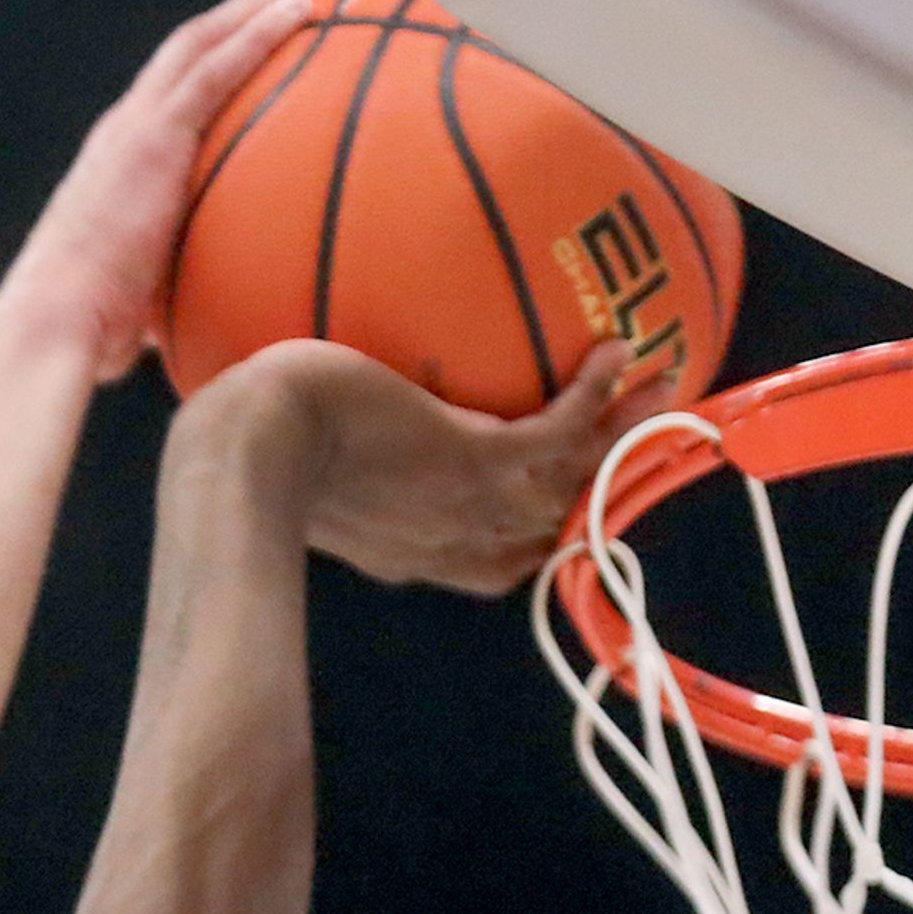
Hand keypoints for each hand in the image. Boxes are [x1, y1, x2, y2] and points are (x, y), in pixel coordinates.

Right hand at [0, 0, 336, 384]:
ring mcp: (136, 127)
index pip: (176, 95)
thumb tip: (216, 330)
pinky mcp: (152, 137)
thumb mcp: (147, 307)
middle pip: (194, 48)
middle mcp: (125, 129)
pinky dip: (259, 32)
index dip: (220, 59)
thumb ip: (181, 297)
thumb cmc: (91, 336)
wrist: (53, 326)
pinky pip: (216, 69)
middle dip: (247, 8)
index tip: (263, 39)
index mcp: (122, 163)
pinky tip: (303, 8)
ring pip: (207, 40)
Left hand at [229, 338, 673, 594]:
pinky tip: (622, 350)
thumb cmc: (244, 447)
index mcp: (414, 551)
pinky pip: (560, 432)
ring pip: (575, 480)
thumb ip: (315, 455)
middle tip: (645, 448)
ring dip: (627, 436)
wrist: (248, 453)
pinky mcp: (475, 461)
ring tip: (668, 389)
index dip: (536, 540)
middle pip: (555, 526)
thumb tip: (296, 409)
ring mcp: (469, 503)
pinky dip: (597, 395)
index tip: (558, 515)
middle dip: (605, 491)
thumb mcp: (291, 461)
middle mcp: (453, 539)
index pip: (495, 563)